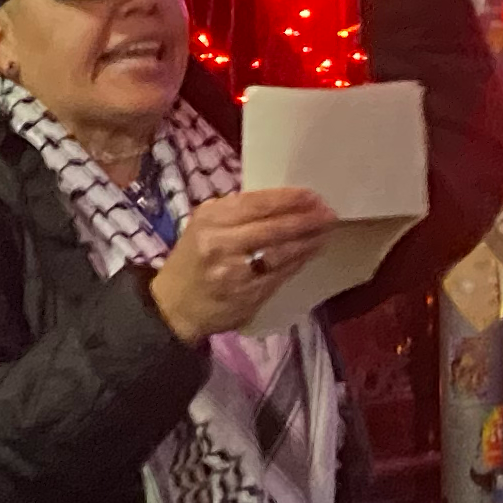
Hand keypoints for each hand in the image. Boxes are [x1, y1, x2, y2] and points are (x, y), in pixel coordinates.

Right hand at [153, 187, 335, 340]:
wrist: (173, 307)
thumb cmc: (192, 260)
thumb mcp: (203, 226)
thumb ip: (235, 213)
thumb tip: (281, 200)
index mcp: (210, 220)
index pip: (257, 203)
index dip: (289, 199)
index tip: (312, 195)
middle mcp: (221, 244)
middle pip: (273, 228)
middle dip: (306, 220)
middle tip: (328, 213)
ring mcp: (235, 273)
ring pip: (281, 253)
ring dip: (308, 241)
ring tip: (324, 232)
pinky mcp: (247, 296)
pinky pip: (280, 275)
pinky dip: (298, 262)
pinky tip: (309, 253)